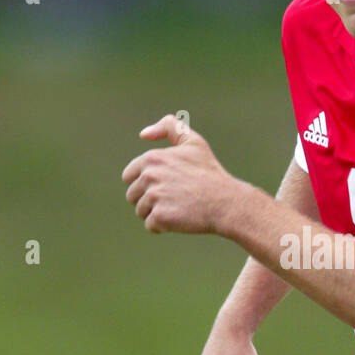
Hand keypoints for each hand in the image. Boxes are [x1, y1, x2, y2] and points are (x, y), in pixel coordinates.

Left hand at [122, 115, 232, 233]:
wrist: (225, 202)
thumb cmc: (210, 172)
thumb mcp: (193, 142)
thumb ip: (169, 127)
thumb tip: (143, 134)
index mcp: (152, 158)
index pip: (129, 176)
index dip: (147, 183)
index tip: (168, 184)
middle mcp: (149, 176)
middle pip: (133, 195)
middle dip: (150, 199)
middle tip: (175, 197)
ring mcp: (154, 197)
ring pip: (141, 211)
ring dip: (156, 213)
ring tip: (178, 207)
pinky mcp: (160, 216)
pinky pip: (151, 226)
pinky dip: (163, 226)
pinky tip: (180, 218)